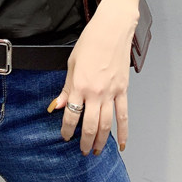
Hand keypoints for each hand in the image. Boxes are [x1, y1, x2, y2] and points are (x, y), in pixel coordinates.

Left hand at [49, 0, 136, 154]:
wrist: (111, 29)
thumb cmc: (90, 41)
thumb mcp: (72, 63)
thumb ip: (66, 87)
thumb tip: (58, 105)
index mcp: (79, 85)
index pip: (71, 115)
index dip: (67, 130)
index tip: (65, 136)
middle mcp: (95, 92)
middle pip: (89, 125)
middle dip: (84, 141)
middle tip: (81, 150)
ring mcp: (111, 92)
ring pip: (106, 125)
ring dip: (100, 141)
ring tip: (95, 151)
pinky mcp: (123, 90)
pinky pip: (123, 115)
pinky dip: (122, 132)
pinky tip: (120, 143)